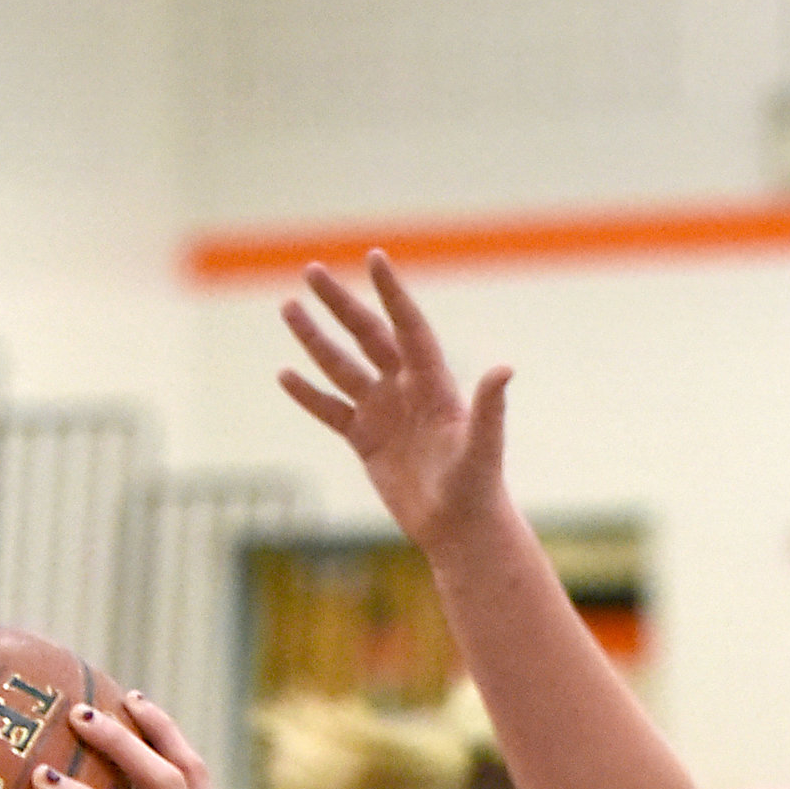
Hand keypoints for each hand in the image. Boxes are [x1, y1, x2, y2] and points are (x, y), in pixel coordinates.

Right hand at [278, 253, 512, 551]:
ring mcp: (384, 414)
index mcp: (433, 383)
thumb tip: (504, 369)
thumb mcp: (484, 446)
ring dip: (315, 339)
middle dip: (340, 304)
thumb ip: (489, 407)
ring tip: (288, 307)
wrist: (460, 530)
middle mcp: (406, 390)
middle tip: (312, 270)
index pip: (408, 326)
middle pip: (367, 335)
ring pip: (342, 367)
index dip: (391, 293)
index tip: (374, 258)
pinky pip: (332, 411)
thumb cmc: (478, 488)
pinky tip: (285, 374)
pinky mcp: (367, 442)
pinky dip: (309, 394)